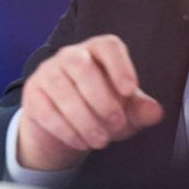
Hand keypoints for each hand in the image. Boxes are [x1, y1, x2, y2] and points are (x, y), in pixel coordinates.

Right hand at [17, 35, 163, 171]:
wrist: (65, 126)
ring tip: (101, 140)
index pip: (108, 46)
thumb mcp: (125, 110)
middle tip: (116, 123)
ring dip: (84, 119)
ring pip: (62, 89)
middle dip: (101, 99)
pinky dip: (66, 129)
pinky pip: (46, 110)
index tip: (129, 90)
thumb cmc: (100, 108)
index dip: (119, 66)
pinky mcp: (32, 95)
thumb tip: (155, 112)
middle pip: (82, 67)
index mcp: (97, 51)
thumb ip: (140, 109)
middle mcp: (70, 56)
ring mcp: (47, 73)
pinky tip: (81, 142)